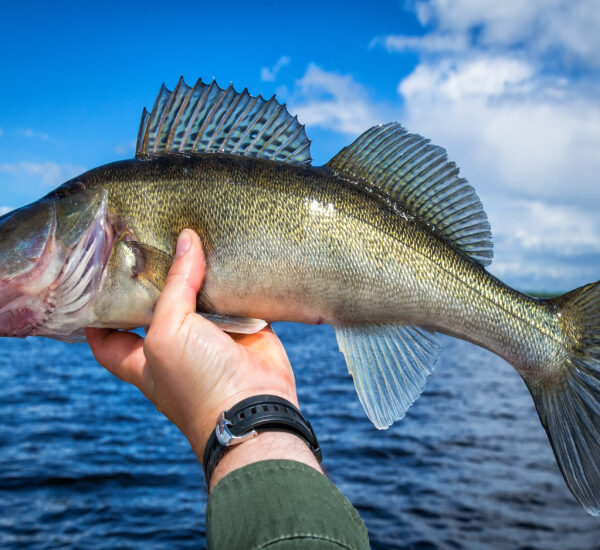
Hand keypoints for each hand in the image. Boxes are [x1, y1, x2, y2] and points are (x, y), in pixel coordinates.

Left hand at [85, 229, 297, 460]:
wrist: (255, 406)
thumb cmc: (198, 382)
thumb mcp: (168, 332)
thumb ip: (174, 285)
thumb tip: (186, 240)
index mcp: (143, 356)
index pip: (108, 336)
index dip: (100, 315)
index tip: (98, 284)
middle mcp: (175, 346)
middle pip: (159, 306)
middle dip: (157, 278)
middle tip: (152, 239)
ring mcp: (212, 337)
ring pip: (201, 297)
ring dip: (201, 272)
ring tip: (193, 231)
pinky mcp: (245, 329)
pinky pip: (238, 298)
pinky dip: (236, 279)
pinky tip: (231, 252)